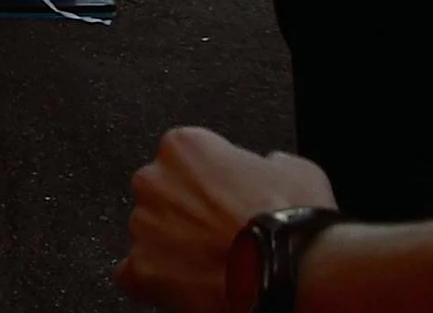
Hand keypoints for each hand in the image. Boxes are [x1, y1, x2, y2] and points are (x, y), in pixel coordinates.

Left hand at [113, 127, 337, 312]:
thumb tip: (270, 165)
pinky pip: (136, 274)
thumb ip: (269, 162)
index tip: (229, 199)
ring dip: (174, 247)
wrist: (291, 274)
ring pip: (151, 235)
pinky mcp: (140, 269)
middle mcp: (152, 180)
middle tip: (222, 233)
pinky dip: (156, 280)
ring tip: (215, 262)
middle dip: (187, 213)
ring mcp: (143, 226)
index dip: (211, 183)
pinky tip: (189, 284)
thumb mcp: (296, 170)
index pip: (186, 160)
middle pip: (162, 195)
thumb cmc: (291, 222)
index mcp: (183, 147)